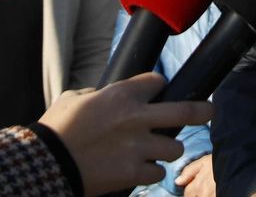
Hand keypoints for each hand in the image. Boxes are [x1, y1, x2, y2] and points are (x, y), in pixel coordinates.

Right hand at [38, 73, 212, 195]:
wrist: (47, 164)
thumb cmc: (56, 129)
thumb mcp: (73, 98)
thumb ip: (96, 94)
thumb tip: (103, 97)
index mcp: (121, 94)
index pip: (157, 82)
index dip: (157, 86)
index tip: (157, 92)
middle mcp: (136, 118)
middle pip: (185, 111)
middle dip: (201, 110)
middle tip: (208, 111)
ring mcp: (138, 147)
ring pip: (175, 148)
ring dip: (168, 150)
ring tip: (158, 152)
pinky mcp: (133, 173)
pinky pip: (157, 173)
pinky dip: (150, 172)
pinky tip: (139, 169)